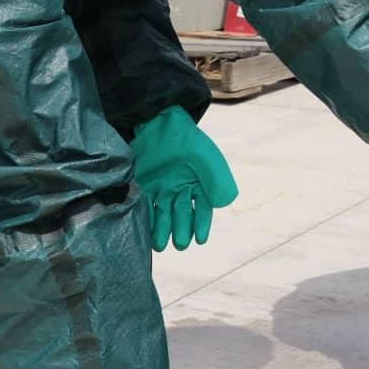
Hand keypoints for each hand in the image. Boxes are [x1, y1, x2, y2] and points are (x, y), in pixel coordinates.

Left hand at [129, 106, 238, 251]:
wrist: (161, 124)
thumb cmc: (188, 141)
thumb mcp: (207, 158)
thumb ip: (217, 180)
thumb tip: (224, 203)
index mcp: (199, 185)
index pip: (203, 210)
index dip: (202, 226)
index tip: (200, 240)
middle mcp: (180, 189)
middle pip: (182, 215)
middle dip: (181, 231)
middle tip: (180, 244)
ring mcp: (161, 188)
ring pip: (163, 215)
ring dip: (163, 231)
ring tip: (162, 244)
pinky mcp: (144, 186)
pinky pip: (146, 206)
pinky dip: (147, 220)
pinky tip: (147, 231)